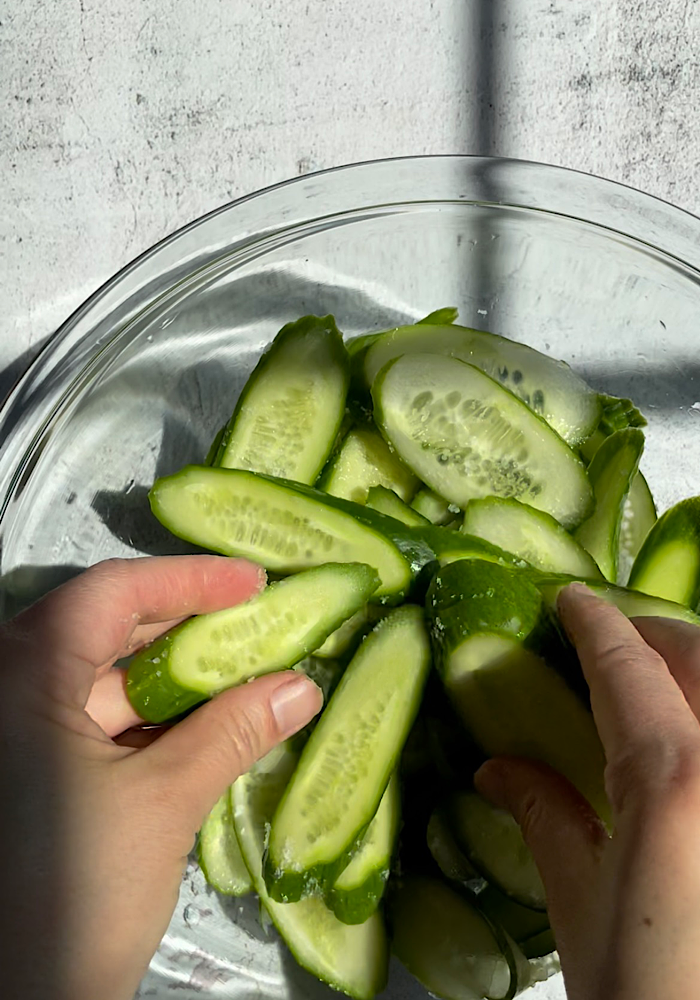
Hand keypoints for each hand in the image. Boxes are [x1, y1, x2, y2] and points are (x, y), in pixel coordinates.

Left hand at [0, 556, 322, 999]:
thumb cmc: (76, 894)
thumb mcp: (162, 803)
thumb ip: (232, 733)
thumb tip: (303, 687)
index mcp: (21, 678)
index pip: (109, 594)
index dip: (186, 579)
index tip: (253, 581)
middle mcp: (9, 693)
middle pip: (106, 629)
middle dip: (186, 626)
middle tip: (257, 619)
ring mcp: (20, 737)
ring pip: (105, 680)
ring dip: (178, 678)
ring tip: (250, 670)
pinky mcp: (34, 774)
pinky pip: (98, 724)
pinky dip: (155, 720)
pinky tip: (213, 722)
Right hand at [475, 582, 699, 999]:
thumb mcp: (580, 909)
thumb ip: (546, 817)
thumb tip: (501, 771)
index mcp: (673, 781)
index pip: (629, 669)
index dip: (596, 623)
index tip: (572, 599)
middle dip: (655, 633)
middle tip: (611, 639)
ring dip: (690, 669)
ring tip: (651, 684)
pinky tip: (681, 740)